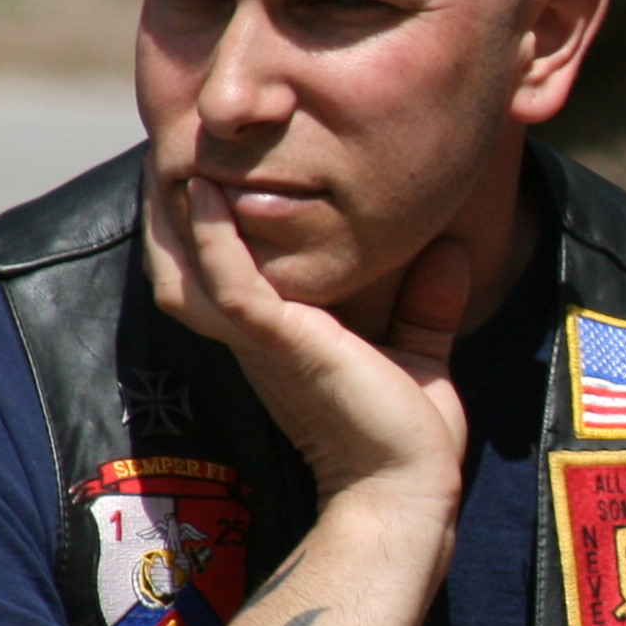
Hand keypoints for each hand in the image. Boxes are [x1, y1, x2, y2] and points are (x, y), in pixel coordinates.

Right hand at [146, 175, 470, 515]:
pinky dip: (216, 236)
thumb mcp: (418, 352)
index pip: (227, 260)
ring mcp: (261, 338)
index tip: (219, 152)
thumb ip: (425, 302)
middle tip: (179, 136)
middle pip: (186, 254)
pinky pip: (228, 281)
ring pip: (189, 261)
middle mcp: (254, 332)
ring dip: (181, 204)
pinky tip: (213, 190)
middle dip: (175, 195)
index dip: (212, 209)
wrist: (407, 489)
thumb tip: (450, 248)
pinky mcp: (278, 342)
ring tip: (179, 145)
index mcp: (278, 331)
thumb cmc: (407, 436)